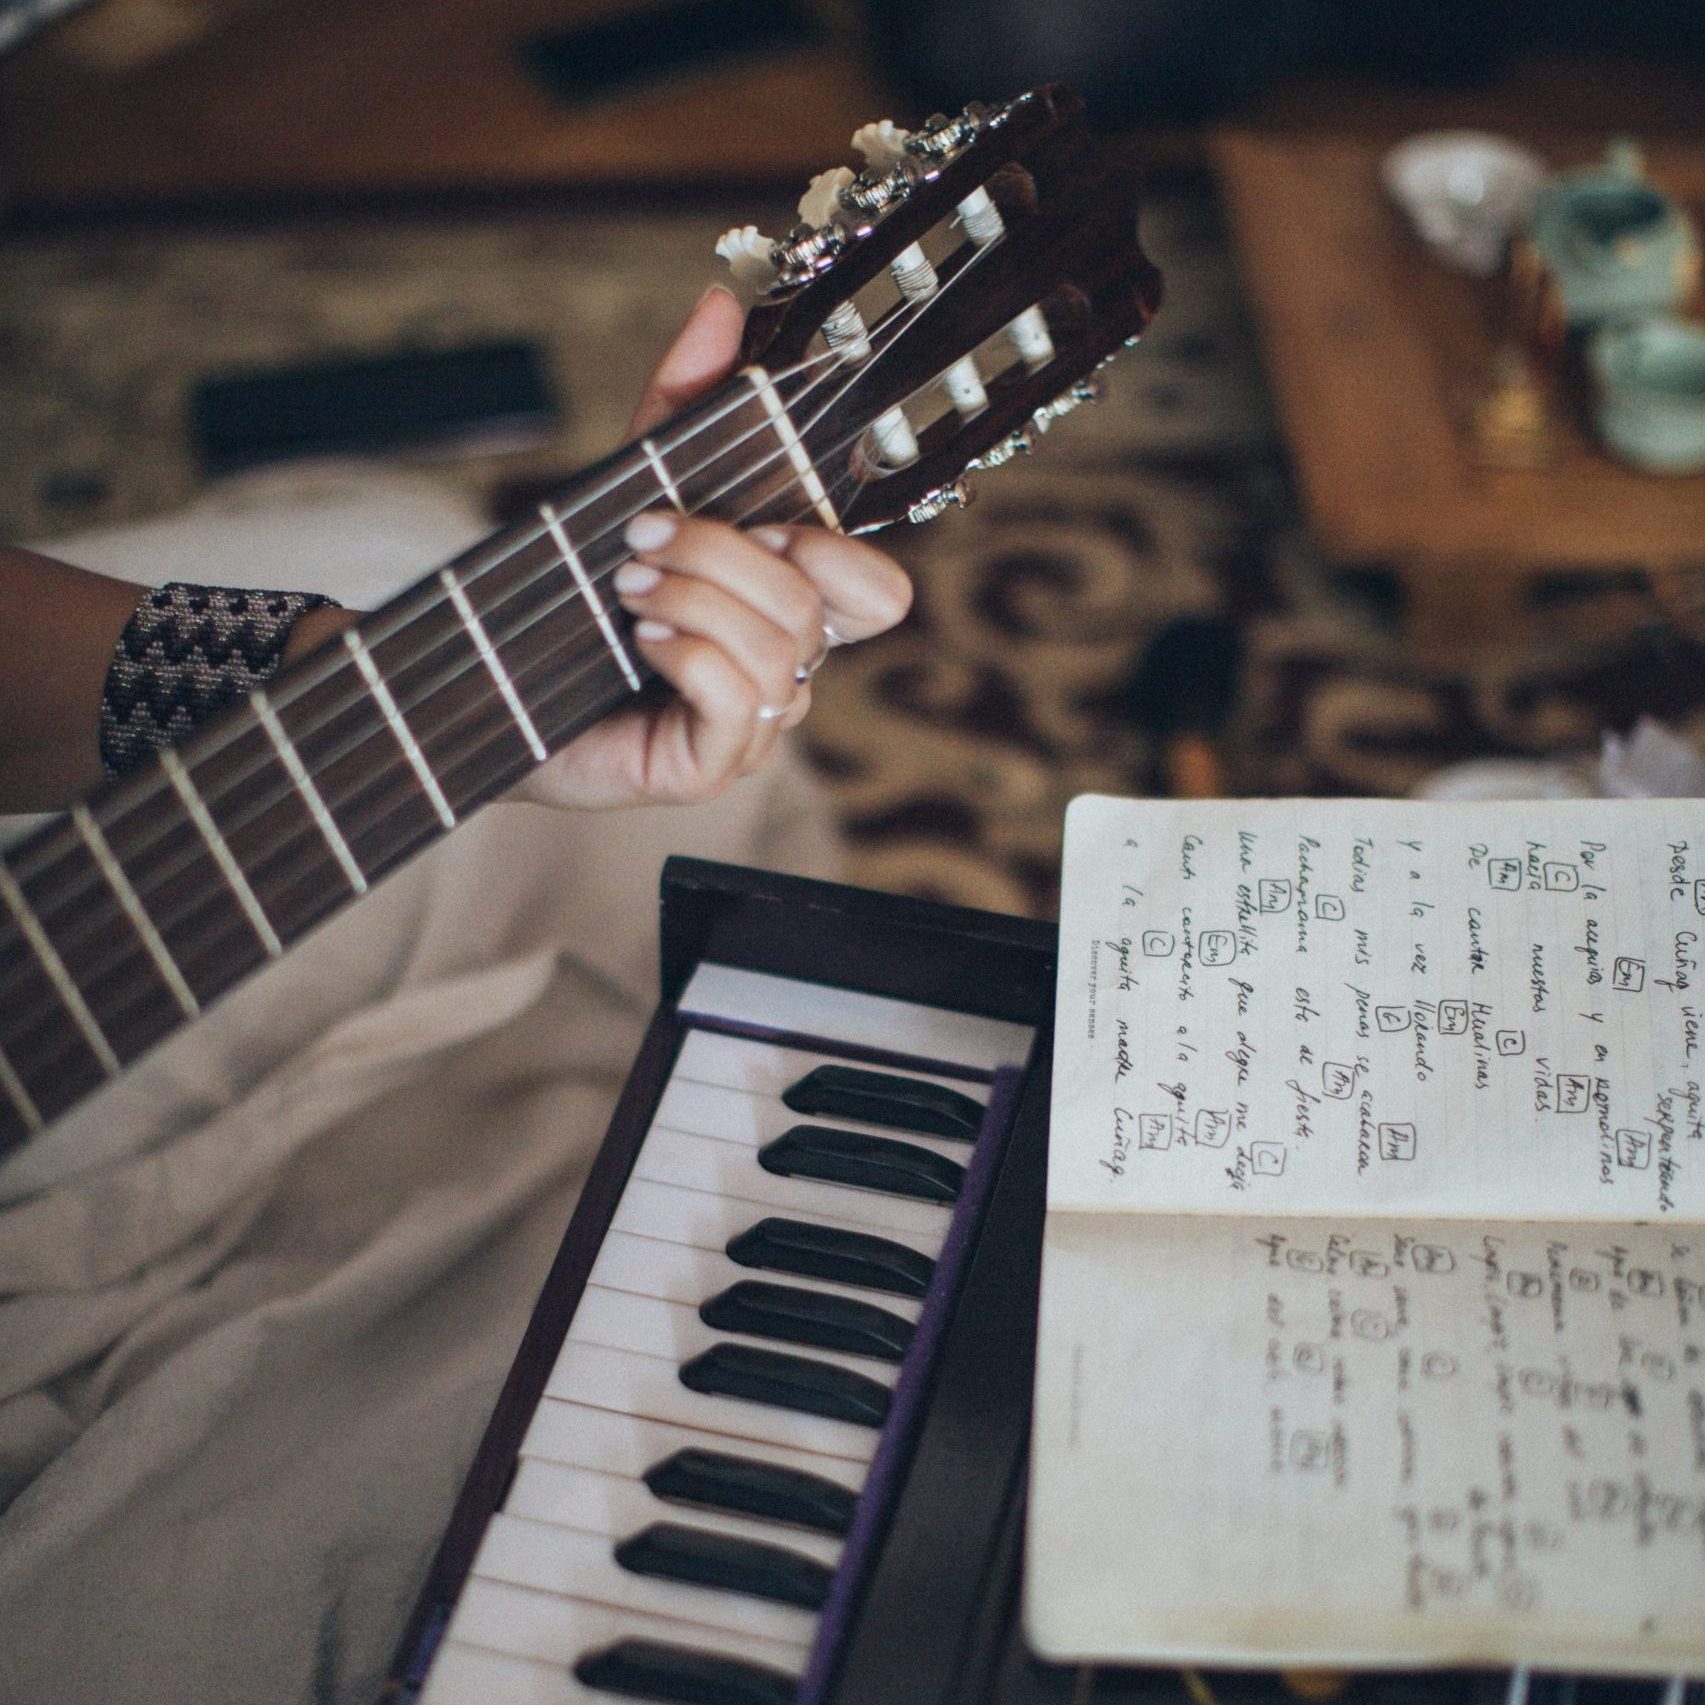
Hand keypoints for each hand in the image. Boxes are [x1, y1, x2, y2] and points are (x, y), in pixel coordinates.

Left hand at [513, 286, 911, 811]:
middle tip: (640, 538)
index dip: (839, 554)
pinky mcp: (708, 767)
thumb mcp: (631, 485)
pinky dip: (688, 652)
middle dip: (721, 555)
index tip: (761, 520)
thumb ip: (680, 404)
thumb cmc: (575, 596)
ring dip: (690, 598)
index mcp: (786, 613)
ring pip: (775, 652)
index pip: (878, 595)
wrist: (490, 684)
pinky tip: (641, 640)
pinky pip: (737, 701)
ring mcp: (751, 729)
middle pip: (811, 608)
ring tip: (624, 587)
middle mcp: (784, 674)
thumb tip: (721, 305)